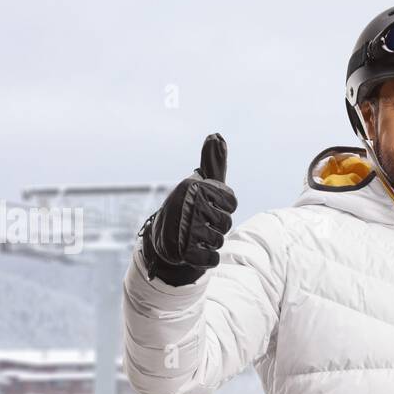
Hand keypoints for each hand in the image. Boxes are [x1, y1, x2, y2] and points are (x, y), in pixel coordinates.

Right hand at [141, 133, 236, 285]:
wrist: (162, 239)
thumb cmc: (189, 208)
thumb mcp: (202, 184)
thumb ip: (213, 163)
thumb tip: (217, 135)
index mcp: (195, 187)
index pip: (231, 203)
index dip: (224, 209)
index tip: (210, 207)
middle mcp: (189, 204)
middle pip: (226, 223)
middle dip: (217, 227)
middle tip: (200, 224)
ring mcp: (185, 228)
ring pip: (219, 241)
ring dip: (211, 242)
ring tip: (196, 236)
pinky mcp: (184, 251)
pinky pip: (211, 259)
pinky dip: (207, 259)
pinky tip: (196, 251)